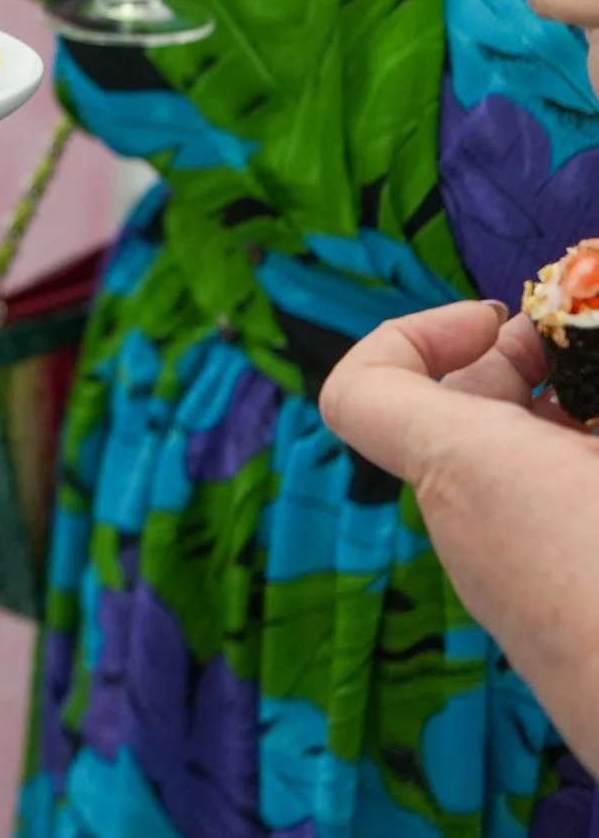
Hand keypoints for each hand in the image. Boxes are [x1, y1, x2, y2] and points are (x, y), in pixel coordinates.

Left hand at [321, 301, 598, 761]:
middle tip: (588, 336)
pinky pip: (559, 526)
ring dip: (569, 422)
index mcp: (461, 470)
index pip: (362, 392)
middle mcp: (474, 528)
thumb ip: (539, 386)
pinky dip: (583, 479)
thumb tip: (569, 341)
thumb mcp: (493, 462)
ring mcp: (522, 584)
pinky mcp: (565, 621)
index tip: (499, 317)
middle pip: (460, 418)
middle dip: (526, 362)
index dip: (414, 334)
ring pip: (525, 472)